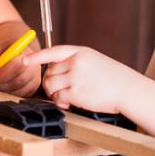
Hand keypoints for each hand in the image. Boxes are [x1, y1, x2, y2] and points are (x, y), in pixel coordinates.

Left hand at [0, 42, 40, 96]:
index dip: (3, 74)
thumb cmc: (6, 52)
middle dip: (1, 82)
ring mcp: (35, 78)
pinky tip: (2, 85)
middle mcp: (34, 66)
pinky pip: (20, 95)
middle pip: (20, 79)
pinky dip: (8, 92)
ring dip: (3, 87)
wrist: (13, 55)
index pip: (18, 65)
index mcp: (26, 52)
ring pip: (19, 89)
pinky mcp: (32, 89)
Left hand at [25, 45, 139, 112]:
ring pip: (50, 85)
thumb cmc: (112, 77)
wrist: (129, 90)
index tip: (25, 60)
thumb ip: (74, 61)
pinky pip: (58, 98)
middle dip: (50, 82)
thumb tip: (52, 69)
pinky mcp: (77, 93)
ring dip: (53, 93)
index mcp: (80, 52)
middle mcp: (76, 63)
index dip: (37, 57)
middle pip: (49, 72)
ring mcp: (76, 77)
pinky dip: (60, 102)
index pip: (53, 52)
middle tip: (59, 89)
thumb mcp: (93, 60)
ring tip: (64, 96)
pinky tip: (69, 103)